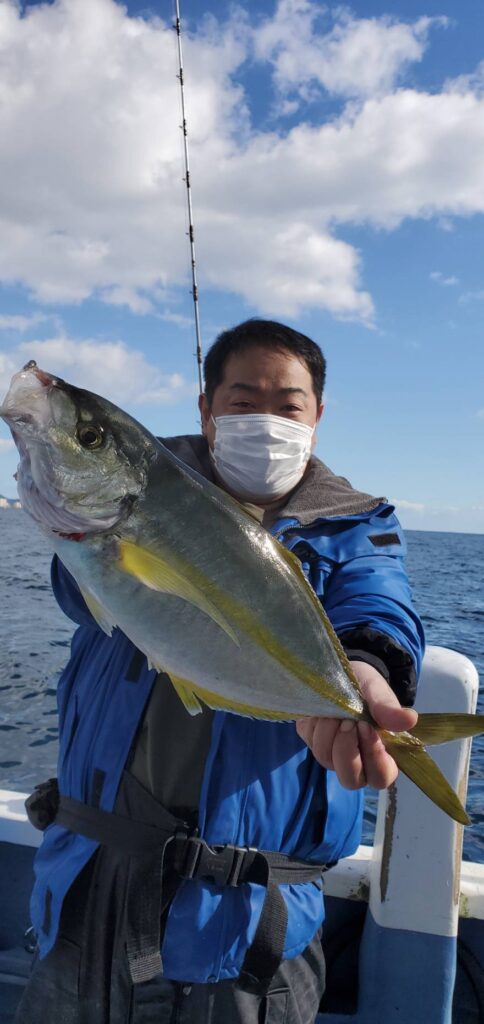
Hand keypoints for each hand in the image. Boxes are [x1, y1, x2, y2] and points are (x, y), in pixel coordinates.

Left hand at [296, 660, 417, 789]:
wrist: (345, 673)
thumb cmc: (368, 689)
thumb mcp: (379, 693)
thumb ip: (390, 709)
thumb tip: (410, 719)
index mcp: (381, 757)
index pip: (381, 776)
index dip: (374, 757)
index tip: (367, 728)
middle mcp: (357, 763)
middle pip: (350, 779)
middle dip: (346, 750)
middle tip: (348, 723)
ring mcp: (332, 755)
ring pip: (325, 759)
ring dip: (329, 733)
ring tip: (336, 710)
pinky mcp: (312, 741)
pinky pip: (310, 741)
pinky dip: (316, 724)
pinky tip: (324, 710)